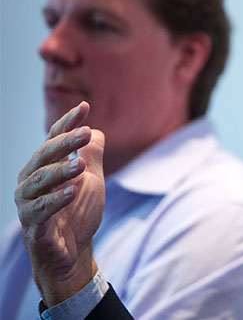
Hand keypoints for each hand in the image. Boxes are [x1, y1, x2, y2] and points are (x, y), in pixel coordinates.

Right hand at [15, 101, 105, 305]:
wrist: (72, 252)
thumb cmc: (78, 213)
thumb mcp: (91, 181)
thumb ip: (92, 156)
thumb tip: (97, 131)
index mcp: (45, 167)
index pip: (54, 139)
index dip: (67, 123)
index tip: (84, 107)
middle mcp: (31, 180)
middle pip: (45, 156)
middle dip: (65, 143)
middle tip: (85, 132)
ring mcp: (28, 202)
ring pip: (40, 180)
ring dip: (61, 171)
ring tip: (82, 166)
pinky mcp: (32, 224)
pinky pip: (41, 209)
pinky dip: (57, 199)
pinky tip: (74, 191)